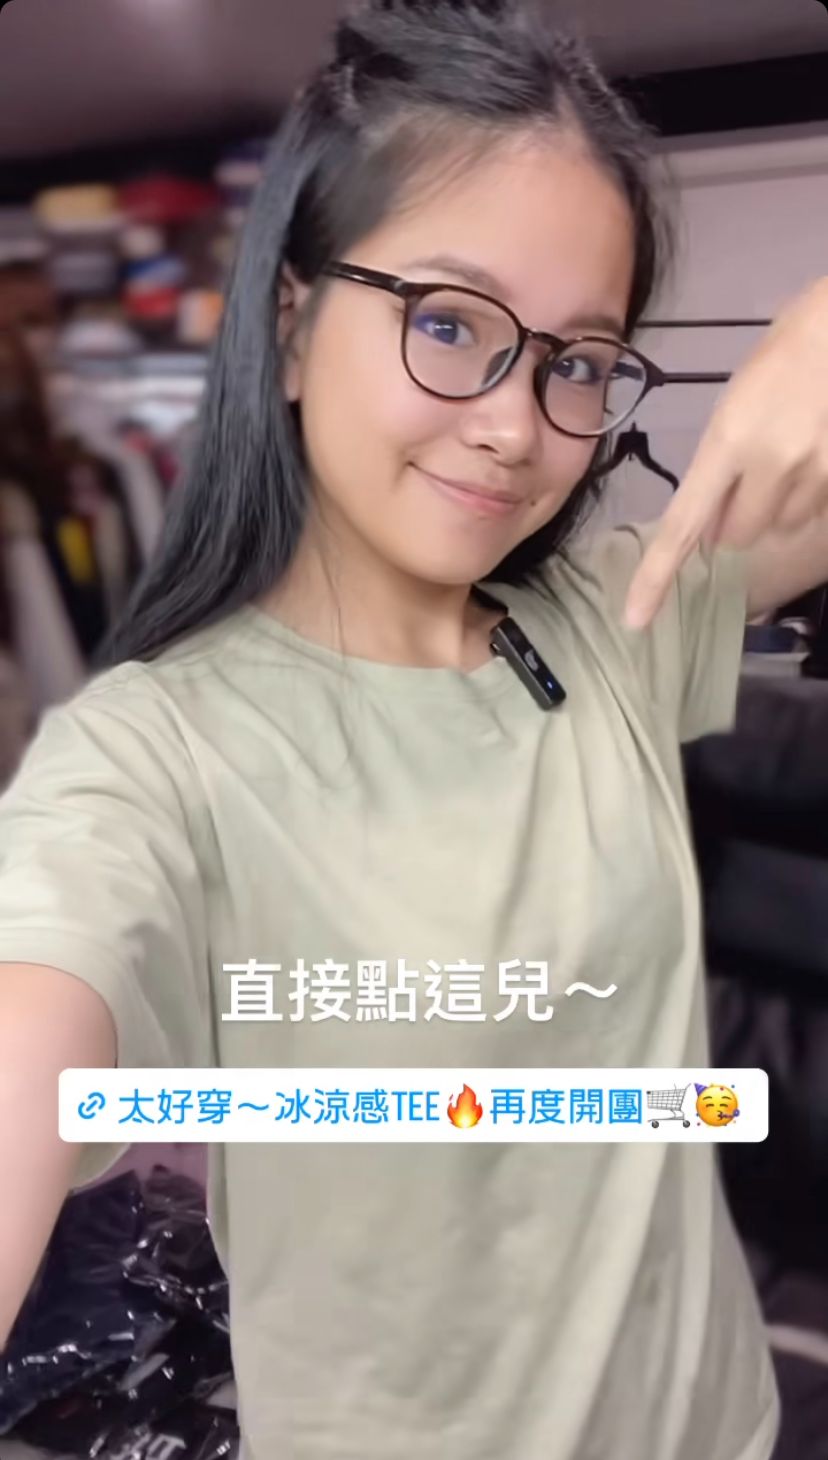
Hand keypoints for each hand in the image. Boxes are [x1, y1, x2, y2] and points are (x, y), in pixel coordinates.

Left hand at [624, 276, 827, 628]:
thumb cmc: (780, 358)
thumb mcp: (733, 409)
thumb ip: (718, 470)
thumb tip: (712, 532)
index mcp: (726, 443)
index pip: (682, 526)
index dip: (656, 577)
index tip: (636, 619)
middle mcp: (769, 467)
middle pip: (734, 537)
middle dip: (732, 519)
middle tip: (745, 474)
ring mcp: (812, 475)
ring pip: (778, 527)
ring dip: (774, 506)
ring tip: (787, 451)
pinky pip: (811, 511)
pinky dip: (806, 494)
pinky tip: (811, 451)